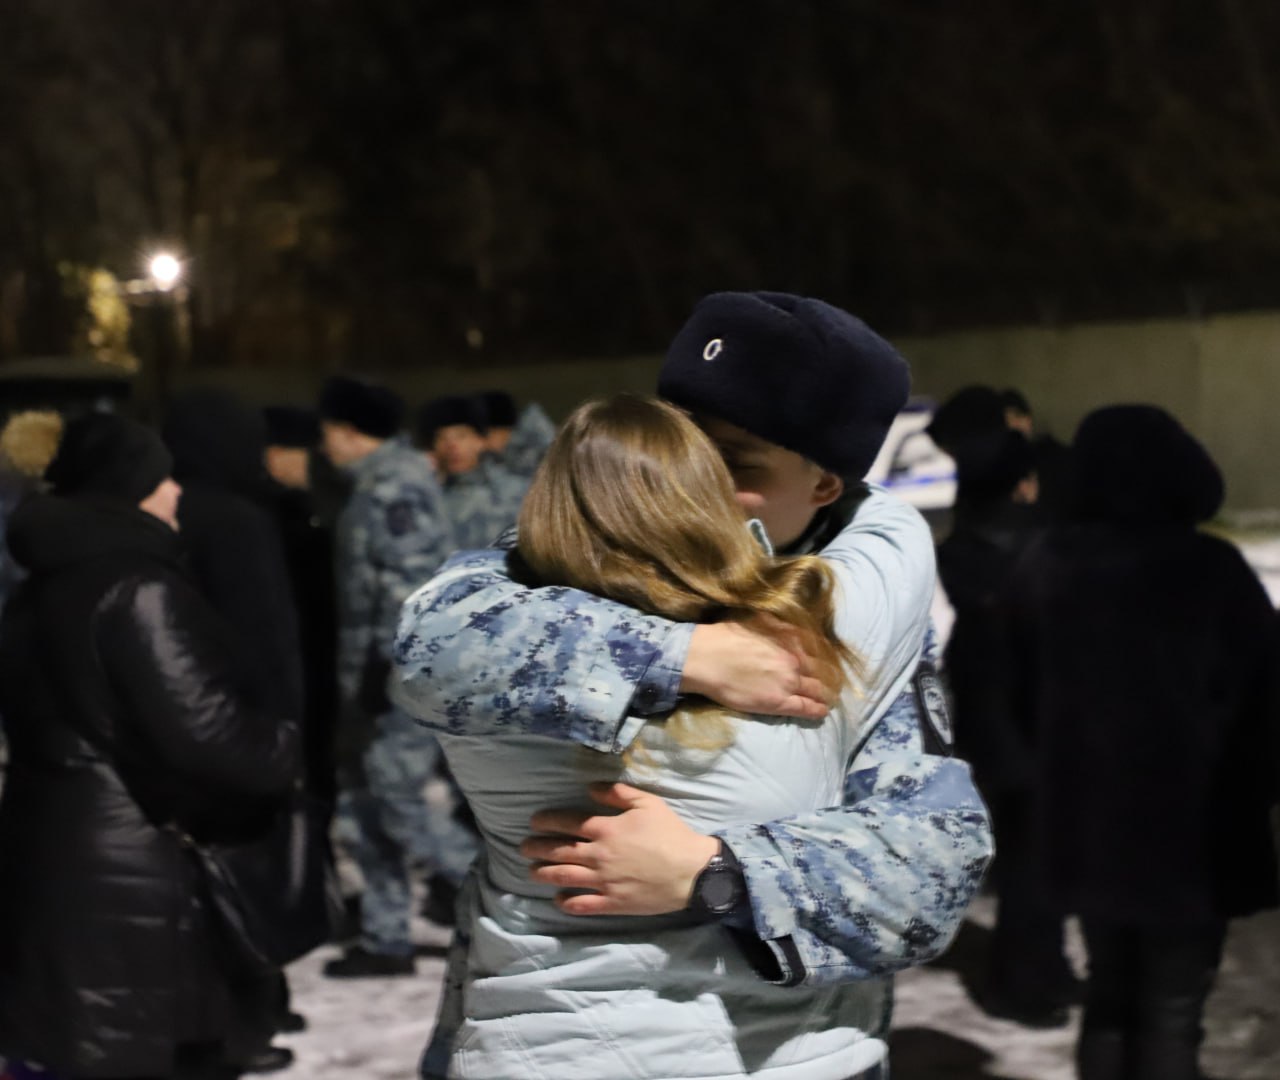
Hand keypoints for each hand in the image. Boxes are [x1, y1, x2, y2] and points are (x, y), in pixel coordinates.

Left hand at [521, 783, 719, 915]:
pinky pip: (584, 904)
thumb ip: (617, 793)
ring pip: (565, 877)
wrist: (692, 872)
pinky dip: (567, 903)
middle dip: (537, 848)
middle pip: (559, 851)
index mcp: (607, 829)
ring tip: (531, 872)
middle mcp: (599, 855)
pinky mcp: (613, 902)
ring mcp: (604, 881)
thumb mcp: (648, 803)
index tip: (535, 822)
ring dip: (544, 874)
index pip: (568, 824)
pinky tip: (558, 900)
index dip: (547, 822)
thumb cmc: (671, 834)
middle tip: (524, 847)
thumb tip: (590, 788)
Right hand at [681, 619, 833, 719]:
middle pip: (820, 670)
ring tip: (828, 697)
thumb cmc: (725, 636)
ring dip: (825, 693)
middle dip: (827, 676)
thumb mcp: (756, 619)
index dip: (824, 655)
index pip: (817, 647)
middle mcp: (794, 660)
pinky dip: (817, 710)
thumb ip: (778, 625)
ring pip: (816, 690)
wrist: (707, 658)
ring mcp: (789, 682)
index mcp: (789, 638)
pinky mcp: (779, 702)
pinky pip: (805, 708)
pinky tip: (822, 712)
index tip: (827, 660)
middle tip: (831, 681)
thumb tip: (790, 626)